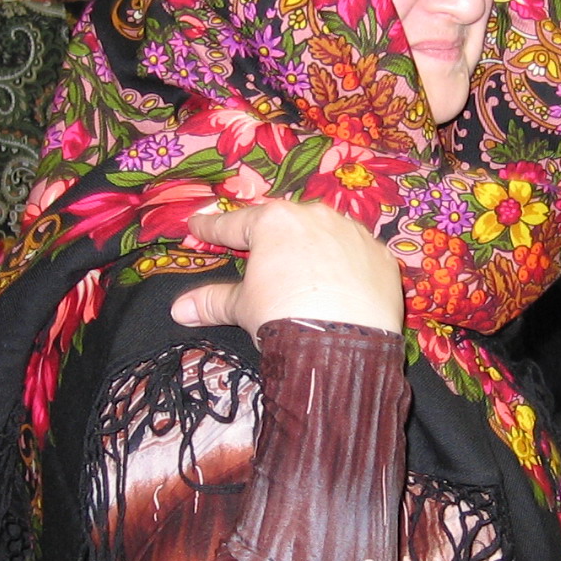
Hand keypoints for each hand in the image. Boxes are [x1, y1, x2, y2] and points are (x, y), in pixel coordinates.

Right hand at [169, 200, 404, 342]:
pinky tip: (343, 287)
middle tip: (259, 251)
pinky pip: (357, 256)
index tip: (196, 225)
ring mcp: (353, 234)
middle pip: (285, 225)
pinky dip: (347, 268)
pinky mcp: (381, 256)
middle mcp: (316, 216)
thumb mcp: (243, 308)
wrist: (344, 344)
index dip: (212, 228)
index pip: (234, 225)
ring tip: (306, 275)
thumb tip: (179, 309)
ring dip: (314, 250)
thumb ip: (213, 302)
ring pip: (326, 235)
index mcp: (274, 222)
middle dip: (272, 237)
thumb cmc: (283, 317)